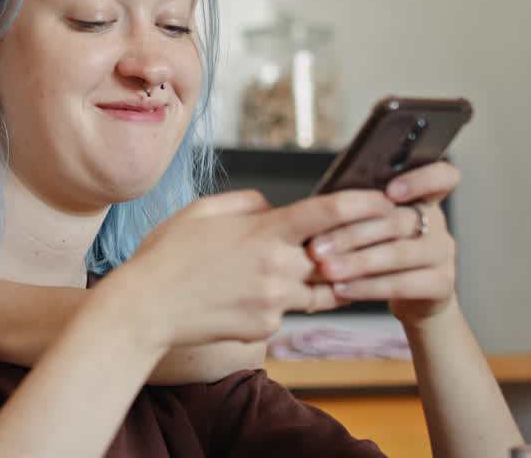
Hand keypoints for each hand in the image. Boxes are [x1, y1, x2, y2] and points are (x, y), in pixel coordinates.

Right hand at [115, 189, 396, 348]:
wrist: (146, 309)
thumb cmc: (167, 255)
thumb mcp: (202, 210)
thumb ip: (246, 202)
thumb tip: (273, 207)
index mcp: (264, 232)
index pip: (328, 213)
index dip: (363, 204)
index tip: (385, 201)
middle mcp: (277, 268)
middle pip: (334, 256)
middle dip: (350, 248)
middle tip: (367, 240)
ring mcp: (275, 302)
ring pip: (317, 288)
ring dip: (319, 278)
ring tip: (305, 268)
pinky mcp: (266, 328)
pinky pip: (287, 311)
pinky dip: (280, 301)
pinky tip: (248, 294)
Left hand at [305, 162, 459, 325]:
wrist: (413, 297)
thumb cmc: (379, 249)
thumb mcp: (373, 223)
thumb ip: (359, 208)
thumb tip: (319, 201)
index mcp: (422, 197)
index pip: (442, 176)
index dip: (421, 179)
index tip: (390, 191)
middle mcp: (438, 222)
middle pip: (398, 221)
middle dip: (352, 234)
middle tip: (317, 247)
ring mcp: (443, 253)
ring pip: (399, 254)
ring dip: (357, 262)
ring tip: (327, 269)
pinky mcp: (442, 284)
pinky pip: (402, 285)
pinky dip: (367, 287)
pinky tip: (342, 288)